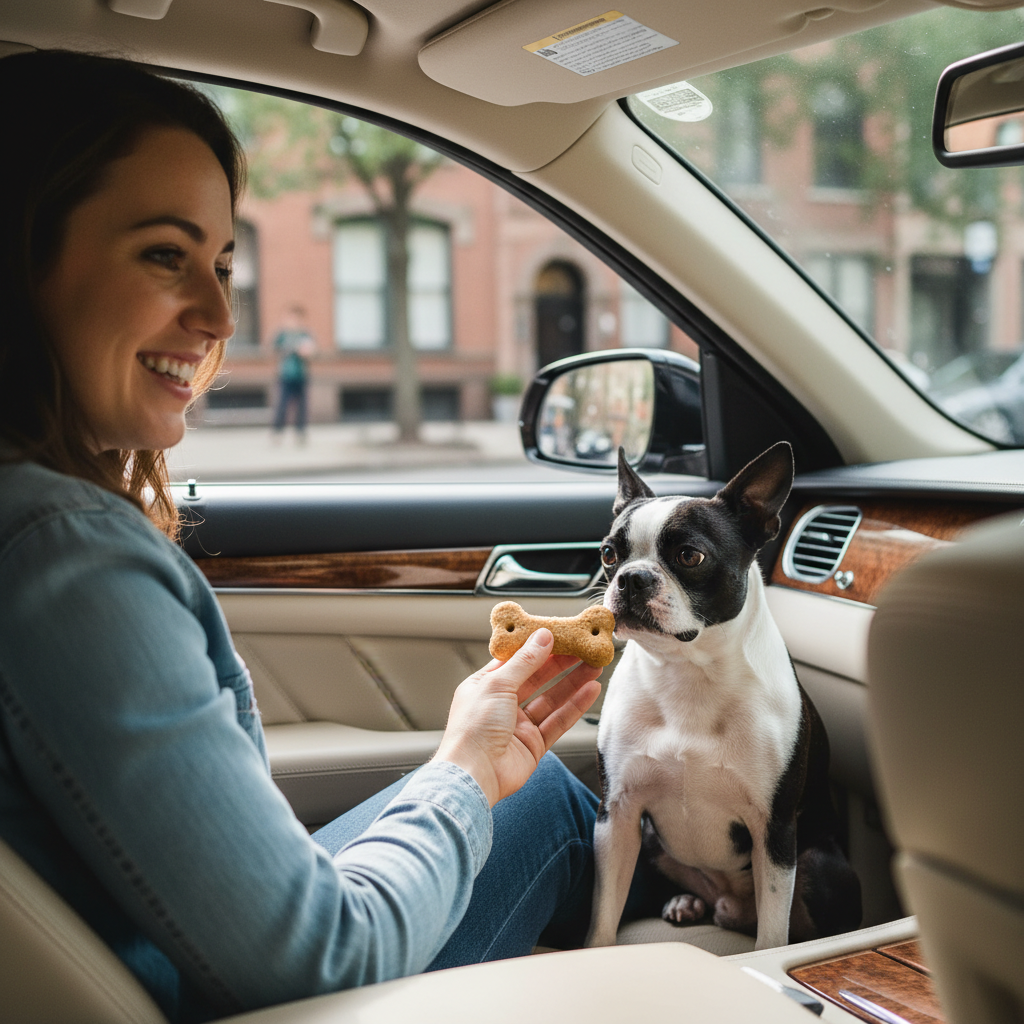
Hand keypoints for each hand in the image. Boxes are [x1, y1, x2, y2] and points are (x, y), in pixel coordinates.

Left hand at [432, 629, 601, 806]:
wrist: (473, 775)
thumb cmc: (473, 729)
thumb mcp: (497, 684)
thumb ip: (524, 661)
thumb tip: (542, 637)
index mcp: (485, 686)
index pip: (515, 661)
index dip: (537, 648)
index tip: (559, 635)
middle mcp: (501, 704)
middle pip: (537, 678)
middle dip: (561, 663)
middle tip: (583, 648)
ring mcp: (519, 726)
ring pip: (552, 699)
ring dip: (573, 682)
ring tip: (594, 666)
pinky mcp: (534, 744)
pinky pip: (559, 721)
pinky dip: (575, 706)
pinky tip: (591, 690)